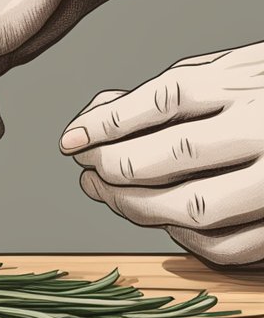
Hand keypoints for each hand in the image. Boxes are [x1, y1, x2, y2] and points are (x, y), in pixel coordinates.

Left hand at [60, 44, 263, 266]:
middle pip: (170, 157)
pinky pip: (230, 247)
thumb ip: (172, 92)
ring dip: (137, 208)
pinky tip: (164, 223)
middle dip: (113, 170)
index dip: (106, 124)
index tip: (71, 141)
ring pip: (193, 208)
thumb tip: (94, 119)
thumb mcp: (236, 70)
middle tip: (87, 172)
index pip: (165, 100)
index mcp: (251, 81)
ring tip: (108, 195)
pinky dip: (185, 241)